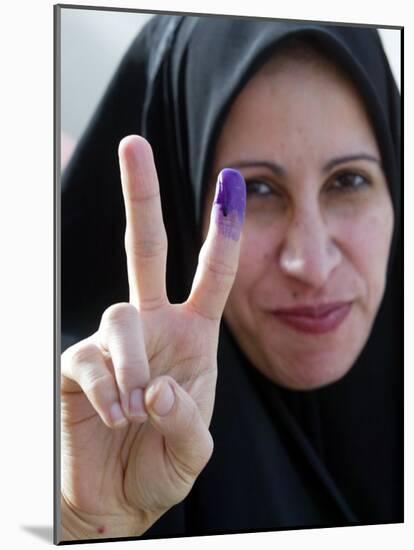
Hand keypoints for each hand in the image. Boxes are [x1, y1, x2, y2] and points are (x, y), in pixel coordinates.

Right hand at [60, 135, 245, 540]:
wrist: (117, 499)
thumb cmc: (162, 466)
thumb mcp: (193, 449)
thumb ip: (187, 418)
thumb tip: (156, 385)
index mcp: (193, 335)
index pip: (213, 275)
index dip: (223, 233)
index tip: (231, 183)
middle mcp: (153, 326)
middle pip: (145, 249)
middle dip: (142, 196)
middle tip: (133, 143)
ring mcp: (113, 343)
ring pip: (120, 315)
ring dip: (133, 363)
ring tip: (136, 409)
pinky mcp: (76, 363)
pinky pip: (90, 359)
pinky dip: (107, 390)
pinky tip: (115, 416)